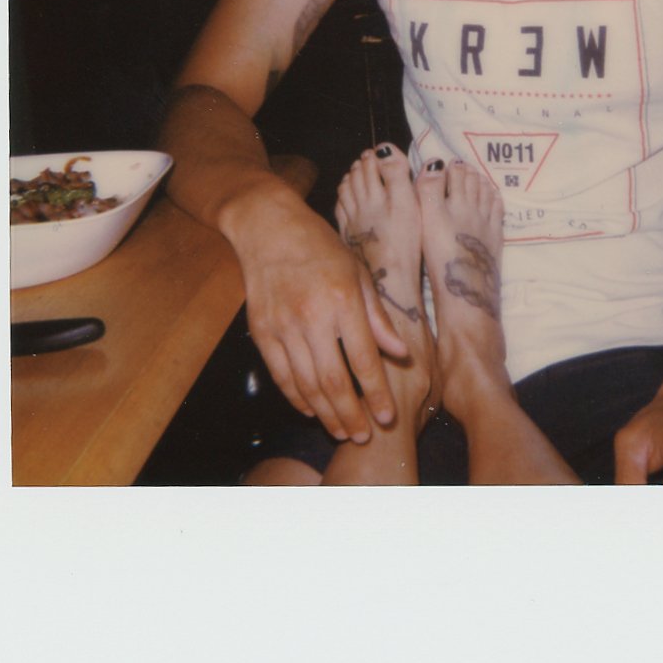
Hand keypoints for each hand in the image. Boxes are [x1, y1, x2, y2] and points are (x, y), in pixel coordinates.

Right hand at [224, 186, 408, 441]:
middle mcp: (311, 316)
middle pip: (332, 380)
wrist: (268, 227)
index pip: (363, 359)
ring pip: (305, 384)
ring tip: (341, 430)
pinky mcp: (262, 331)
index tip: (387, 416)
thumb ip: (377, 317)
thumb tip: (400, 353)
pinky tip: (311, 410)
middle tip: (363, 435)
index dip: (376, 393)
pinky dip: (296, 397)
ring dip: (325, 413)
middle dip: (350, 414)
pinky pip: (281, 375)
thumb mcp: (358, 272)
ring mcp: (282, 326)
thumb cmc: (321, 246)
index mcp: (342, 299)